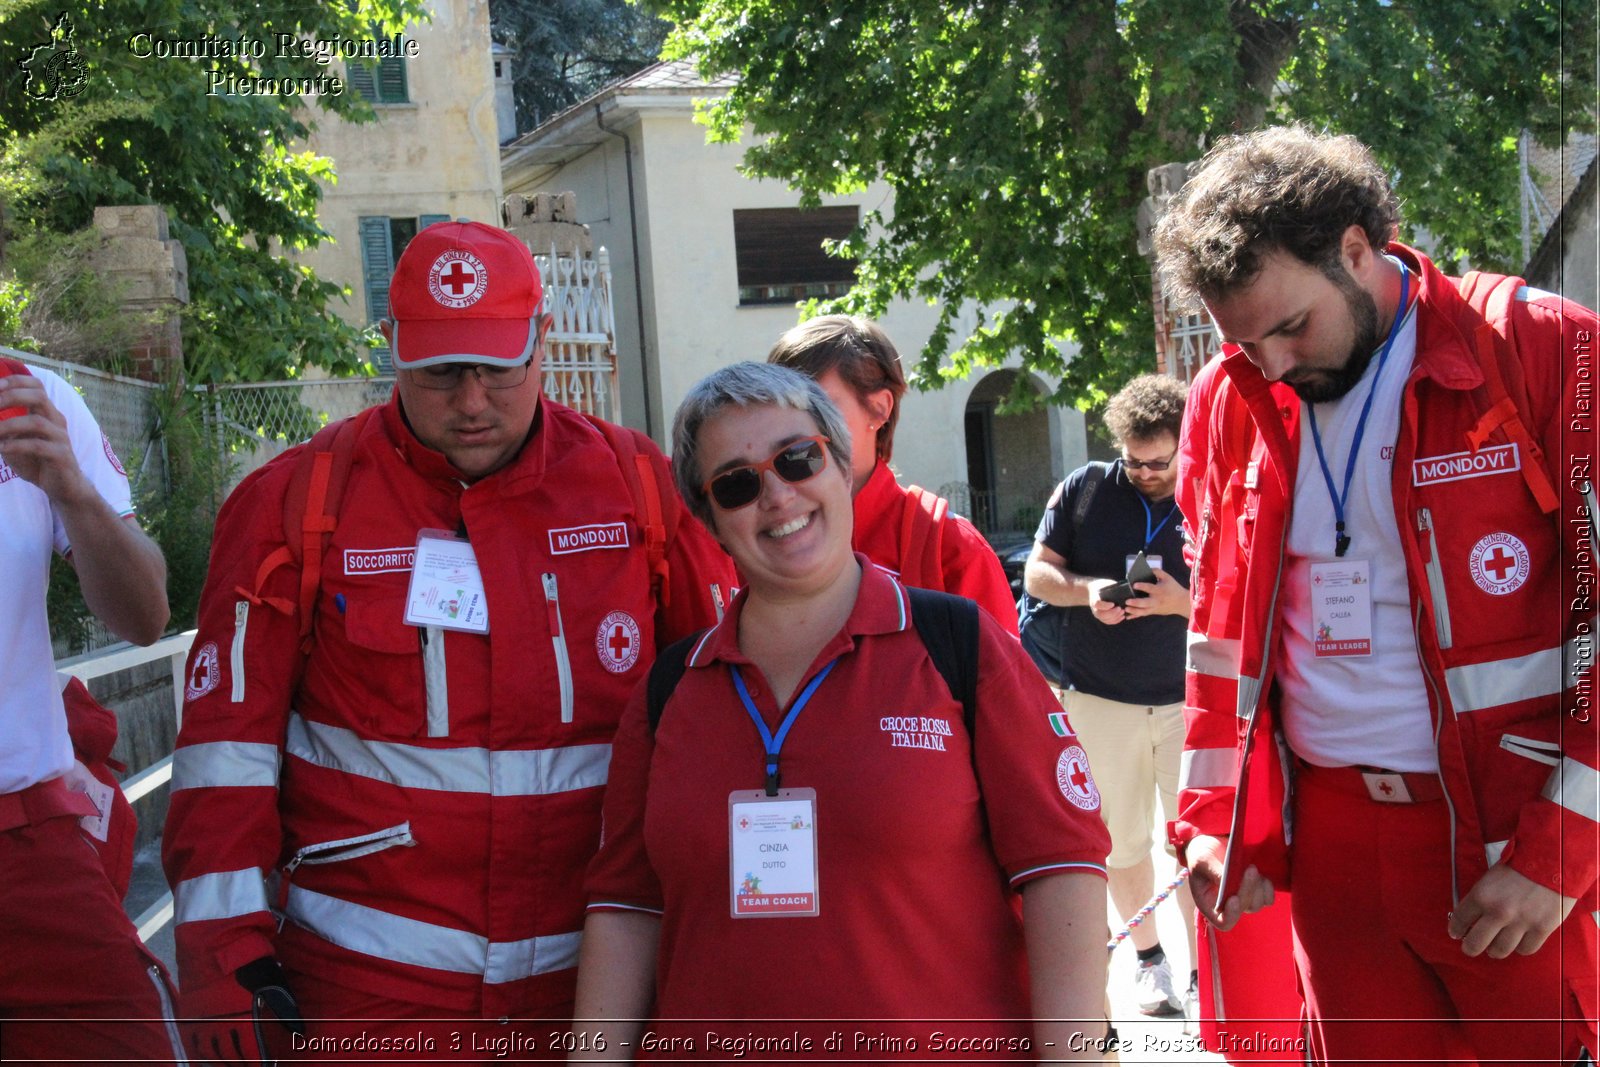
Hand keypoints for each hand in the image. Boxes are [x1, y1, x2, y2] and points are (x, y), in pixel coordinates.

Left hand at [0, 373, 91, 504]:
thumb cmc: (37, 461)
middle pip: (39, 396)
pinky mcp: (61, 456)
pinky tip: (2, 449)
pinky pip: (38, 446)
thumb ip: (1, 428)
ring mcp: (60, 438)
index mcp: (46, 413)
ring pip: (37, 422)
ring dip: (8, 425)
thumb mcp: (14, 441)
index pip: (36, 385)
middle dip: (11, 397)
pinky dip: (16, 445)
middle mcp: (55, 420)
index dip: (16, 381)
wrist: (63, 486)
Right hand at [184, 958, 304, 1065]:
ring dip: (222, 1063)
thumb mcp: (273, 982)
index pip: (253, 1053)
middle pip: (231, 1057)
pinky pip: (194, 1046)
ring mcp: (203, 1024)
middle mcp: (222, 1026)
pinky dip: (202, 1057)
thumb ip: (286, 1008)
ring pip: (212, 1055)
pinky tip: (207, 1061)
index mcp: (245, 1020)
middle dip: (241, 1065)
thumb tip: (299, 1030)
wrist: (214, 946)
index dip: (260, 1063)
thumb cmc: (249, 963)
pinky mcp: (189, 1018)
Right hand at [1086, 579, 1126, 625]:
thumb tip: (1126, 590)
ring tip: (1123, 612)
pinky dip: (1116, 620)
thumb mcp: (1106, 584)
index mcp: (1094, 598)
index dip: (1106, 606)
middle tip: (1121, 609)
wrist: (1094, 590)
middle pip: (1102, 614)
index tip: (1113, 604)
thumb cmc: (1102, 585)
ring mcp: (1097, 614)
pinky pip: (1108, 622)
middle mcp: (1094, 608)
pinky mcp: (1101, 617)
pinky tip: (1122, 616)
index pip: (1098, 604)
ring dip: (1116, 617)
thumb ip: (1113, 587)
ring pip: (1106, 619)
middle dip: (1113, 613)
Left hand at [1123, 567, 1189, 619]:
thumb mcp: (1167, 577)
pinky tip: (1127, 617)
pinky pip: (1143, 615)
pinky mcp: (1154, 612)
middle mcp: (1156, 600)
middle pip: (1145, 603)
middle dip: (1136, 603)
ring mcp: (1155, 607)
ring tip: (1126, 609)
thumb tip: (1147, 569)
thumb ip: (1157, 572)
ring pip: (1143, 611)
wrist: (1181, 602)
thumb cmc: (1173, 588)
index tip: (1134, 585)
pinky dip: (1135, 616)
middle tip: (1127, 601)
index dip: (1142, 586)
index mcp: (1159, 590)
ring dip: (1134, 611)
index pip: (1150, 588)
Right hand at [1186, 834, 1273, 930]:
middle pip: (1243, 908)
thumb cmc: (1201, 853)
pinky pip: (1267, 898)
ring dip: (1257, 888)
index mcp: (1208, 903)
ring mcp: (1242, 898)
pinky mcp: (1255, 890)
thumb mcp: (1202, 860)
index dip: (1231, 915)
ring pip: (1257, 904)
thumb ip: (1215, 872)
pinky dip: (1267, 888)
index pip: (1223, 922)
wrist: (1211, 841)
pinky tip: (1260, 875)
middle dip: (1247, 890)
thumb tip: (1230, 883)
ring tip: (1251, 868)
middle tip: (1250, 869)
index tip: (1234, 898)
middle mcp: (1226, 905)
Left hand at [1448, 864, 1575, 957]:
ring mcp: (1520, 923)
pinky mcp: (1541, 929)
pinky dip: (1520, 948)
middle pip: (1475, 943)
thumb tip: (1472, 917)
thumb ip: (1481, 898)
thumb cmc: (1518, 865)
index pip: (1459, 920)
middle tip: (1470, 948)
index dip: (1455, 929)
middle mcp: (1498, 913)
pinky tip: (1518, 942)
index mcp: (1481, 896)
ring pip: (1500, 950)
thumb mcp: (1490, 878)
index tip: (1455, 933)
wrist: (1552, 861)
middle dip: (1469, 947)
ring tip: (1494, 948)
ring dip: (1494, 950)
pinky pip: (1525, 949)